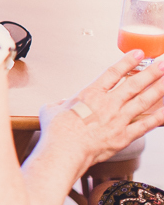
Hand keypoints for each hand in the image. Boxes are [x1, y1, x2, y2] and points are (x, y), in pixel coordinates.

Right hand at [41, 52, 163, 168]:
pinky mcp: (124, 136)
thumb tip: (62, 103)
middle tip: (162, 63)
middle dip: (150, 72)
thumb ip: (60, 103)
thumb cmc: (57, 131)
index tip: (138, 53)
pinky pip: (146, 125)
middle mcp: (108, 104)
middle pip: (134, 84)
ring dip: (158, 89)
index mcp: (90, 94)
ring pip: (143, 101)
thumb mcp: (51, 109)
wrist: (65, 150)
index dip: (127, 61)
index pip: (113, 73)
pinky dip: (159, 117)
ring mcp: (118, 119)